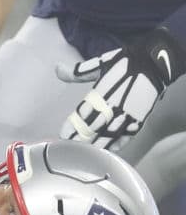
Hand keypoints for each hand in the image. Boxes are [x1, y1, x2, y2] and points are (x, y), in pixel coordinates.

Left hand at [57, 27, 184, 150]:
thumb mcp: (100, 63)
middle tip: (70, 147)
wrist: (156, 62)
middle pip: (93, 128)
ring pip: (108, 135)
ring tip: (84, 152)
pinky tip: (107, 150)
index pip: (83, 114)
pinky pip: (127, 136)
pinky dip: (117, 145)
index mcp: (102, 92)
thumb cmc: (125, 63)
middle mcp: (114, 105)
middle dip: (81, 138)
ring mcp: (128, 114)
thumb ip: (78, 72)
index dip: (72, 126)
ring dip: (96, 144)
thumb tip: (57, 68)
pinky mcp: (140, 118)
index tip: (63, 135)